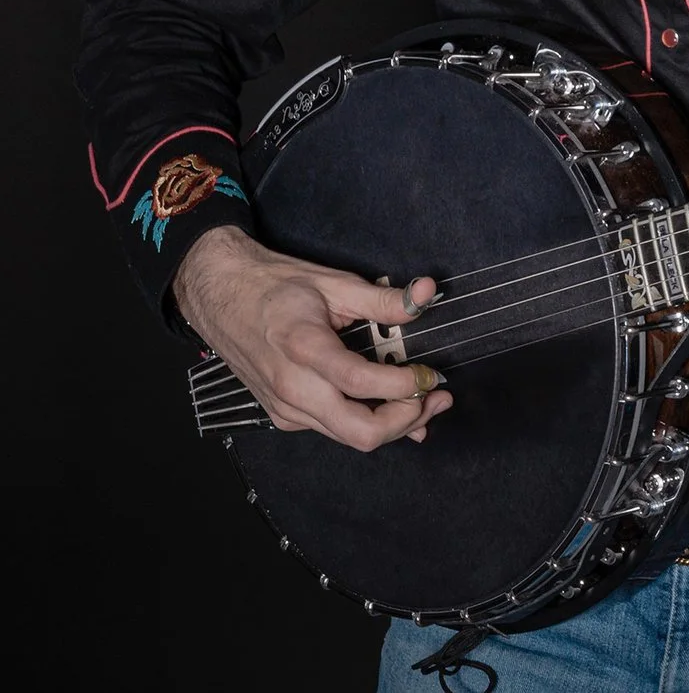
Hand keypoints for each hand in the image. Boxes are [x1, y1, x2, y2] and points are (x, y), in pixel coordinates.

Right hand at [172, 225, 452, 450]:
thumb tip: (427, 292)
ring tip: (424, 401)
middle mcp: (291, 387)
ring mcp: (284, 407)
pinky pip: (332, 430)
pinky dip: (366, 423)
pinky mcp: (283, 415)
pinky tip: (390, 406)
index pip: (361, 383)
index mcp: (303, 348)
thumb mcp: (333, 283)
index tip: (432, 374)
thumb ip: (383, 298)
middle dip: (407, 420)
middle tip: (436, 397)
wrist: (219, 295)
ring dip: (393, 425)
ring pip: (349, 437)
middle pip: (359, 431)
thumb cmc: (272, 286)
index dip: (406, 386)